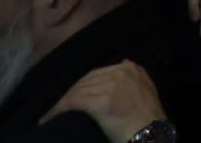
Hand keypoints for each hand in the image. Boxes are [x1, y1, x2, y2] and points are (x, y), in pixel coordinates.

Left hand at [40, 60, 165, 137]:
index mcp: (132, 69)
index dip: (83, 85)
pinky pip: (73, 102)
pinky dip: (58, 110)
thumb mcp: (145, 92)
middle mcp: (122, 72)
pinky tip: (48, 119)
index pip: (98, 73)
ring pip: (77, 90)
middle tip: (57, 107)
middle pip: (86, 80)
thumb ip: (132, 80)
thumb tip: (122, 64)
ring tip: (50, 114)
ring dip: (61, 103)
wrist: (152, 136)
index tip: (72, 96)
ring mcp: (112, 85)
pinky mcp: (102, 101)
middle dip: (70, 93)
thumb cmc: (148, 120)